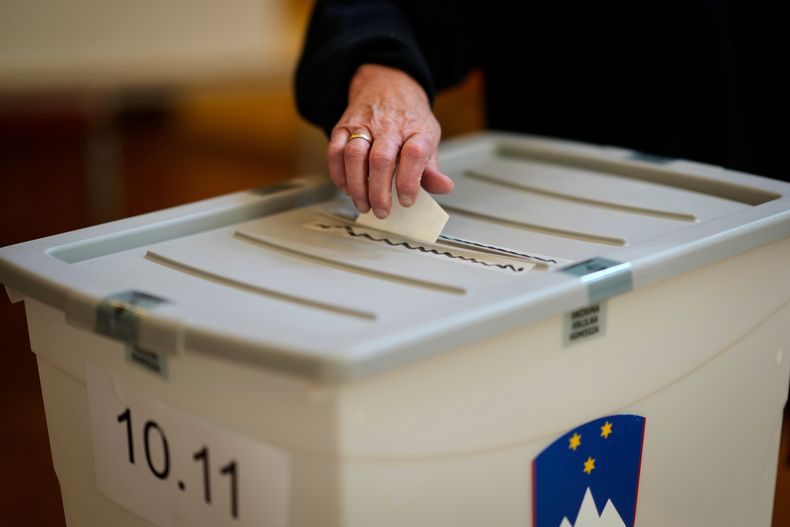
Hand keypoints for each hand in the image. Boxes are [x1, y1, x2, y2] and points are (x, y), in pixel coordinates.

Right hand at [327, 64, 453, 217]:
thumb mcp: (428, 138)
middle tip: (382, 211)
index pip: (414, 154)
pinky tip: (347, 188)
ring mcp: (364, 125)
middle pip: (381, 160)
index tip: (407, 200)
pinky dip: (339, 174)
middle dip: (379, 191)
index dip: (410, 181)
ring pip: (355, 156)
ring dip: (357, 186)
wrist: (387, 85)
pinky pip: (335, 152)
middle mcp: (390, 126)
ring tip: (363, 204)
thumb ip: (432, 168)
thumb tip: (443, 187)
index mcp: (416, 130)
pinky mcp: (343, 127)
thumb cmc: (409, 118)